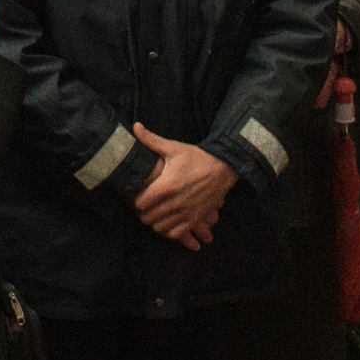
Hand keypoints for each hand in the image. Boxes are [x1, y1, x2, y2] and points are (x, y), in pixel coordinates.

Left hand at [129, 129, 232, 248]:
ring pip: (160, 228)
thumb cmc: (196, 157)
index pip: (141, 203)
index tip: (137, 195)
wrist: (223, 168)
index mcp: (167, 185)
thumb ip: (151, 140)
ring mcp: (186, 213)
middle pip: (148, 218)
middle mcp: (175, 202)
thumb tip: (135, 126)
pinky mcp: (195, 219)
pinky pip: (176, 233)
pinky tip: (168, 220)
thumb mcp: (174, 147)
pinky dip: (169, 229)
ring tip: (155, 212)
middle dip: (143, 212)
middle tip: (145, 204)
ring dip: (155, 221)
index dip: (135, 200)